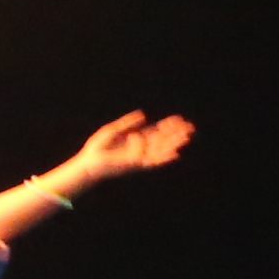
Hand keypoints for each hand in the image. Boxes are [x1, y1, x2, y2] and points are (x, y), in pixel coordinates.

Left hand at [63, 109, 195, 186]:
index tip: (180, 119)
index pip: (156, 131)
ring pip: (161, 150)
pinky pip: (152, 160)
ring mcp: (139, 157)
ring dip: (174, 144)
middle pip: (162, 140)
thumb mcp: (112, 130)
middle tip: (190, 128)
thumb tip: (144, 115)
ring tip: (186, 138)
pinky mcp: (135, 164)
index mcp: (135, 139)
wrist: (87, 164)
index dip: (168, 125)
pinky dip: (164, 157)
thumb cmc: (96, 149)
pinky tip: (176, 154)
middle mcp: (140, 148)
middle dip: (176, 134)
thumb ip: (128, 123)